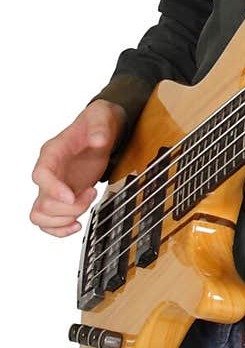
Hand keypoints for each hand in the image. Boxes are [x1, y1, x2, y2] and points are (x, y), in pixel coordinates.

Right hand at [30, 101, 126, 237]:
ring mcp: (54, 187)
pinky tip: (77, 224)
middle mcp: (48, 172)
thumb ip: (99, 127)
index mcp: (52, 152)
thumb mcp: (101, 117)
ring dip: (64, 219)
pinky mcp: (62, 198)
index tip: (72, 197)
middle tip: (91, 192)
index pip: (41, 175)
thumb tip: (98, 140)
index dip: (53, 190)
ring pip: (40, 215)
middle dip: (70, 206)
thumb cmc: (97, 123)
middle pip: (43, 202)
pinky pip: (48, 221)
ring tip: (87, 204)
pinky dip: (59, 229)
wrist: (101, 131)